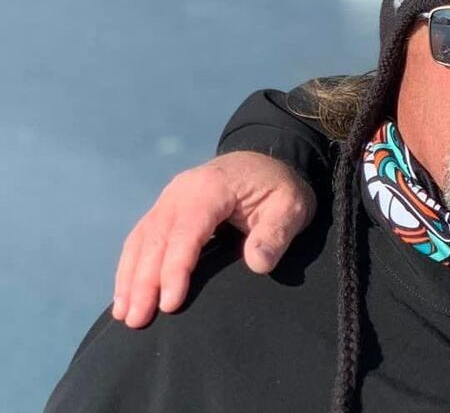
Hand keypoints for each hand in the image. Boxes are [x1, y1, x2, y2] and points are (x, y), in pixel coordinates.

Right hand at [112, 151, 315, 328]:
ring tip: (125, 315)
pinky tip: (125, 294)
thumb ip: (275, 234)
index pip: (186, 233)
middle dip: (144, 282)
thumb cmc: (280, 187)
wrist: (267, 162)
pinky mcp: (165, 208)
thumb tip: (258, 264)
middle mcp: (181, 191)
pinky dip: (131, 266)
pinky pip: (140, 238)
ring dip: (130, 278)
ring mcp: (169, 198)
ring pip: (141, 240)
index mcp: (210, 188)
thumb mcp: (291, 207)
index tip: (170, 304)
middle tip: (138, 321)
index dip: (175, 270)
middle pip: (156, 239)